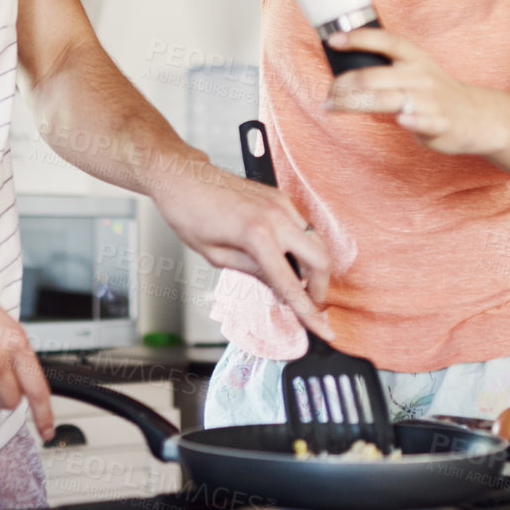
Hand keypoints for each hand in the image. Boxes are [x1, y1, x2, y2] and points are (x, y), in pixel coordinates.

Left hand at [148, 154, 334, 339]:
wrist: (184, 177)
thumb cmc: (190, 214)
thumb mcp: (216, 256)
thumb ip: (254, 273)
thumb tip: (279, 289)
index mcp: (257, 235)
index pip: (291, 283)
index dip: (309, 313)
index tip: (325, 332)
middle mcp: (276, 216)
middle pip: (320, 259)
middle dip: (320, 288)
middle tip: (309, 305)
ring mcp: (281, 203)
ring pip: (317, 242)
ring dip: (314, 267)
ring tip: (296, 283)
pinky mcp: (280, 197)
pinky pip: (304, 227)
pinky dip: (303, 247)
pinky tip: (287, 259)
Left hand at [325, 26, 509, 155]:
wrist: (477, 116)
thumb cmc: (435, 91)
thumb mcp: (416, 68)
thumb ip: (387, 66)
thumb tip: (345, 65)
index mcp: (415, 58)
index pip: (387, 41)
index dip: (360, 38)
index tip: (334, 40)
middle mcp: (421, 76)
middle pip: (375, 76)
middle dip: (344, 85)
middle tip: (327, 93)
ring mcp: (431, 100)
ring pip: (388, 100)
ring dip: (354, 104)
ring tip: (331, 107)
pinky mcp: (440, 124)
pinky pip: (424, 121)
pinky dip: (412, 120)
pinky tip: (401, 120)